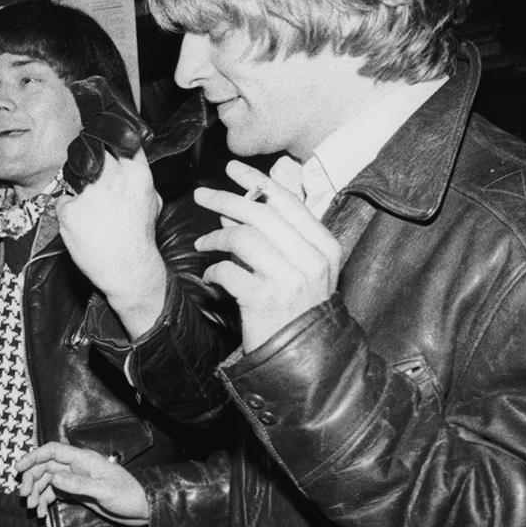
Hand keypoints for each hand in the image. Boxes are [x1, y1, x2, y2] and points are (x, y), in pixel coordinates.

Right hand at [16, 441, 148, 525]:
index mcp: (83, 459)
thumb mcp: (104, 491)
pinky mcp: (75, 491)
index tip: (18, 468)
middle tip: (25, 496)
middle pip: (45, 467)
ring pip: (47, 481)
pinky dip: (45, 501)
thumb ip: (79, 484)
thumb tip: (54, 477)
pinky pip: (54, 493)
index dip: (33, 456)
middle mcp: (76, 466)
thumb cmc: (127, 496)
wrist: (140, 510)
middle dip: (31, 479)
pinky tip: (42, 512)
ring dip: (36, 493)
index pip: (52, 451)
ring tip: (33, 508)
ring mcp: (74, 479)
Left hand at [57, 149, 167, 336]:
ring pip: (74, 172)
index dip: (109, 134)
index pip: (120, 137)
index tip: (101, 134)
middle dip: (89, 153)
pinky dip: (68, 211)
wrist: (128, 268)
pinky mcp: (70, 210)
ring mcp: (90, 193)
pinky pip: (63, 201)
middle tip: (88, 167)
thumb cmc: (140, 237)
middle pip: (93, 147)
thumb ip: (137, 178)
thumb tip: (125, 161)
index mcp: (136, 174)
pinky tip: (82, 224)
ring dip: (76, 182)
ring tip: (88, 204)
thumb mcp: (151, 200)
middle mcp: (113, 178)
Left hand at [193, 159, 340, 352]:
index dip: (257, 181)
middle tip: (201, 195)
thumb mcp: (296, 268)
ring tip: (203, 243)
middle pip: (261, 214)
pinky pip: (229, 271)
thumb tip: (236, 207)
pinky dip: (214, 271)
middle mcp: (312, 259)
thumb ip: (272, 236)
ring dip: (215, 237)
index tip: (233, 169)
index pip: (287, 202)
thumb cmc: (295, 309)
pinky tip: (211, 276)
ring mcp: (290, 279)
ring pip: (243, 238)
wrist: (303, 357)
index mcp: (324, 245)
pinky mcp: (265, 300)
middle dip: (226, 199)